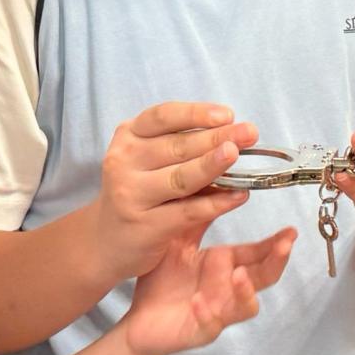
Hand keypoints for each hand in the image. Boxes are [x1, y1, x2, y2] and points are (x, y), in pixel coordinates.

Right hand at [95, 102, 257, 278]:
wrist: (105, 241)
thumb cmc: (138, 191)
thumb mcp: (148, 161)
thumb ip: (181, 148)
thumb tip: (234, 137)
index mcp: (128, 136)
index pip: (163, 116)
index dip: (196, 114)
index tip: (227, 114)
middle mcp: (124, 162)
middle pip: (178, 146)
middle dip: (217, 137)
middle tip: (249, 133)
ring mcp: (131, 195)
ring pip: (181, 177)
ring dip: (213, 165)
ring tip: (237, 154)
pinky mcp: (144, 226)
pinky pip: (187, 211)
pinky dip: (216, 203)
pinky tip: (239, 196)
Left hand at [122, 222, 297, 354]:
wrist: (137, 318)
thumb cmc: (162, 280)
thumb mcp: (179, 241)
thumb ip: (197, 215)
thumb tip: (212, 181)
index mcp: (225, 265)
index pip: (257, 253)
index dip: (276, 243)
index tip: (291, 230)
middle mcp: (228, 288)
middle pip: (262, 277)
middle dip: (275, 262)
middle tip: (285, 245)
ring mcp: (218, 311)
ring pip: (244, 305)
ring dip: (245, 291)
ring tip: (239, 274)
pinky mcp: (200, 330)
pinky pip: (209, 324)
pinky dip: (207, 313)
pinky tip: (198, 301)